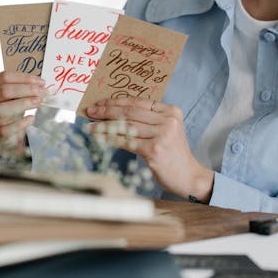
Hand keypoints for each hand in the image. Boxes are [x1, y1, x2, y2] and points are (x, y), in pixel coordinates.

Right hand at [0, 71, 46, 158]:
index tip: (41, 82)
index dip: (24, 78)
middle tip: (43, 92)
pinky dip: (21, 123)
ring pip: (1, 110)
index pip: (2, 78)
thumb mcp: (10, 97)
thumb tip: (39, 84)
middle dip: (26, 90)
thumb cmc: (8, 110)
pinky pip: (7, 129)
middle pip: (2, 92)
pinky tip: (31, 118)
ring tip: (39, 102)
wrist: (5, 136)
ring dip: (24, 104)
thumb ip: (19, 88)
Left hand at [85, 97, 213, 200]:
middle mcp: (168, 120)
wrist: (188, 176)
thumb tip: (116, 111)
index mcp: (171, 111)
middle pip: (130, 112)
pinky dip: (109, 139)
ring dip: (104, 125)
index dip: (117, 101)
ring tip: (90, 125)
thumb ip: (149, 119)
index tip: (101, 102)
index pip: (138, 102)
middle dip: (106, 111)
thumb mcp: (167, 130)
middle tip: (90, 111)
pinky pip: (125, 142)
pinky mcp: (153, 150)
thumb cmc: (173, 154)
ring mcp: (161, 135)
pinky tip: (98, 137)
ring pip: (125, 126)